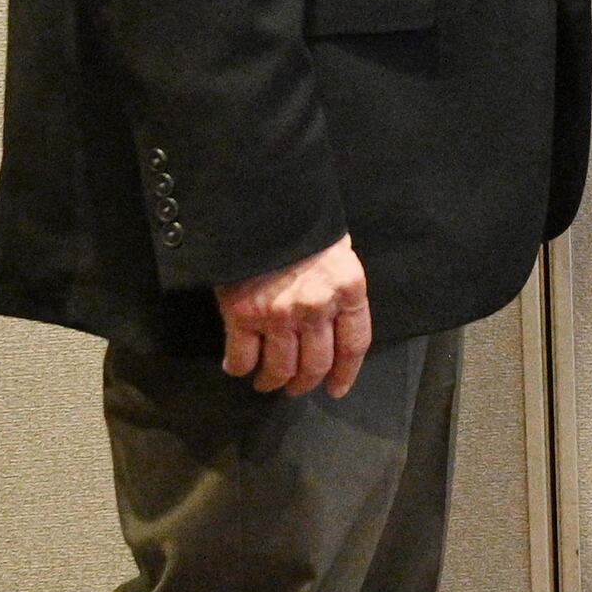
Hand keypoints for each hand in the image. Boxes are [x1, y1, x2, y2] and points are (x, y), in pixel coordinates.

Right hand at [218, 235, 371, 396]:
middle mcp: (317, 308)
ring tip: (266, 381)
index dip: (346, 373)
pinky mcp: (242, 315)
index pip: (354, 344)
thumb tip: (332, 323)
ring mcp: (279, 314)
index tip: (336, 389)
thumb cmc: (302, 222)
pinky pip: (242, 358)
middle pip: (316, 365)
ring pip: (280, 370)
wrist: (262, 201)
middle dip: (304, 383)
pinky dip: (239, 367)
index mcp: (348, 289)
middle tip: (294, 387)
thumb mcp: (336, 251)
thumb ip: (338, 288)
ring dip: (272, 382)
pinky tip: (237, 366)